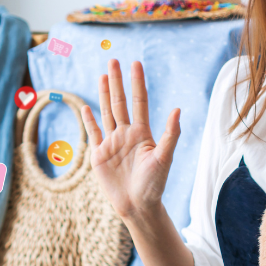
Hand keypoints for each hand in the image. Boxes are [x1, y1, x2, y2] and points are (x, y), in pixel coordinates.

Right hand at [81, 59, 180, 219]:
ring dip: (104, 94)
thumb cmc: (155, 184)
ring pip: (106, 113)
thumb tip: (177, 109)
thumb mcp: (164, 158)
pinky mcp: (99, 155)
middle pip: (120, 102)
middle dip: (117, 81)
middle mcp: (126, 134)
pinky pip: (93, 133)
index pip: (139, 101)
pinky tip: (87, 106)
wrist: (138, 206)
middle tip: (113, 60)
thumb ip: (170, 134)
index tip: (135, 63)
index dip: (137, 82)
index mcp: (142, 133)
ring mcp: (111, 143)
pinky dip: (89, 120)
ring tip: (102, 75)